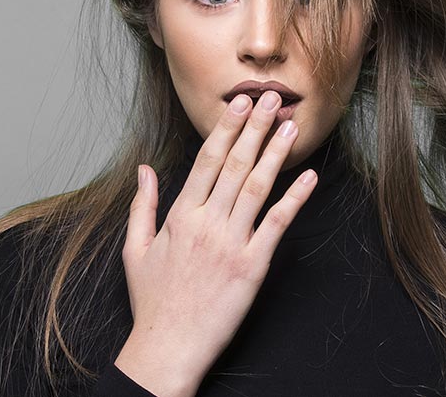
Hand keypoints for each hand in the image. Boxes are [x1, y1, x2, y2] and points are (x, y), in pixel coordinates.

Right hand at [114, 91, 316, 396]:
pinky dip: (296, 199)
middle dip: (255, 129)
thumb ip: (143, 205)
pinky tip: (309, 179)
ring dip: (276, 154)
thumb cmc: (153, 302)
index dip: (225, 129)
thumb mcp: (136, 249)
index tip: (238, 104)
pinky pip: (278, 225)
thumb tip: (145, 169)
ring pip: (258, 188)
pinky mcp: (253, 267)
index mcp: (180, 217)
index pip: (206, 161)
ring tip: (291, 126)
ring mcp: (232, 244)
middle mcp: (207, 224)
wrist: (168, 347)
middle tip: (271, 99)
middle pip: (236, 166)